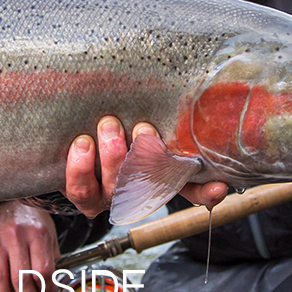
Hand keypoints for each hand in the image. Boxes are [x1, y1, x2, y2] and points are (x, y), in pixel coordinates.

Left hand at [65, 117, 228, 217]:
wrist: (72, 135)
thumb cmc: (116, 123)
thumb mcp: (145, 119)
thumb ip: (163, 117)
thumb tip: (190, 96)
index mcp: (162, 173)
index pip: (195, 189)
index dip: (208, 192)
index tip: (219, 185)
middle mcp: (140, 188)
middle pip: (152, 184)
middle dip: (148, 157)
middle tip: (143, 129)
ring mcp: (112, 195)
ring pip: (117, 185)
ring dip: (114, 156)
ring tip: (109, 126)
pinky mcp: (83, 194)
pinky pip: (82, 188)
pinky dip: (81, 166)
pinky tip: (82, 144)